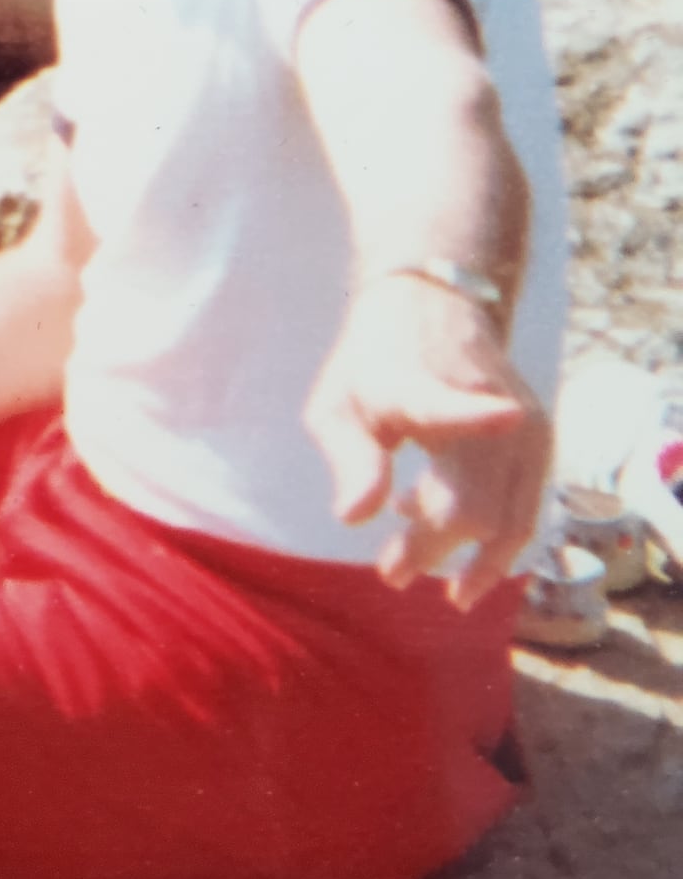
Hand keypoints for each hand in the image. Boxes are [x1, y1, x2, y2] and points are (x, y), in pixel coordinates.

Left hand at [304, 273, 550, 609]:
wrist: (432, 307)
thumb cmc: (372, 366)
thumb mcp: (336, 406)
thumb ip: (349, 460)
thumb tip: (355, 518)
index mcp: (424, 389)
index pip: (452, 404)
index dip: (478, 416)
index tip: (508, 415)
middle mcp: (489, 404)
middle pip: (475, 506)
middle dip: (434, 549)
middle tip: (390, 570)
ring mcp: (524, 426)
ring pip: (510, 521)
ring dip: (467, 558)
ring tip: (411, 563)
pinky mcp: (541, 442)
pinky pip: (523, 512)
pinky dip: (487, 537)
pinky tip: (438, 524)